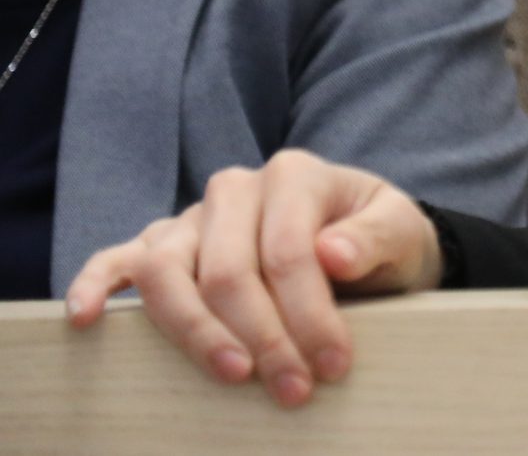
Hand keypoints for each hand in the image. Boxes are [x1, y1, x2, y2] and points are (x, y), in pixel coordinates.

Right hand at [62, 148, 442, 407]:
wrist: (365, 245)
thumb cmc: (379, 240)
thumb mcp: (404, 231)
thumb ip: (377, 237)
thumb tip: (333, 252)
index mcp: (295, 175)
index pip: (287, 251)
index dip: (307, 315)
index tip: (332, 366)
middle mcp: (236, 189)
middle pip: (227, 270)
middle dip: (261, 337)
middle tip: (293, 390)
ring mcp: (192, 218)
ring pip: (166, 272)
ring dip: (197, 333)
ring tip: (232, 376)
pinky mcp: (161, 247)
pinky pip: (116, 259)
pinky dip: (94, 285)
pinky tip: (86, 320)